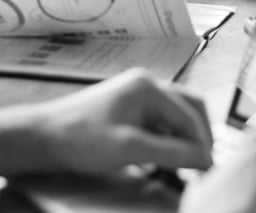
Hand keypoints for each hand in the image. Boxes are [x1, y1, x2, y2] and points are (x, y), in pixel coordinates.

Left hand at [38, 68, 212, 173]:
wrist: (45, 136)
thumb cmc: (80, 137)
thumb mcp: (129, 149)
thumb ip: (170, 153)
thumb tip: (204, 158)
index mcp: (148, 87)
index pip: (190, 115)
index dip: (202, 144)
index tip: (210, 170)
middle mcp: (146, 85)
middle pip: (189, 109)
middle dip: (198, 138)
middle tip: (202, 166)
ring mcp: (137, 96)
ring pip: (174, 118)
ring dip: (182, 141)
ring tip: (183, 167)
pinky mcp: (129, 109)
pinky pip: (159, 123)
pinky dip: (166, 142)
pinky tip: (161, 162)